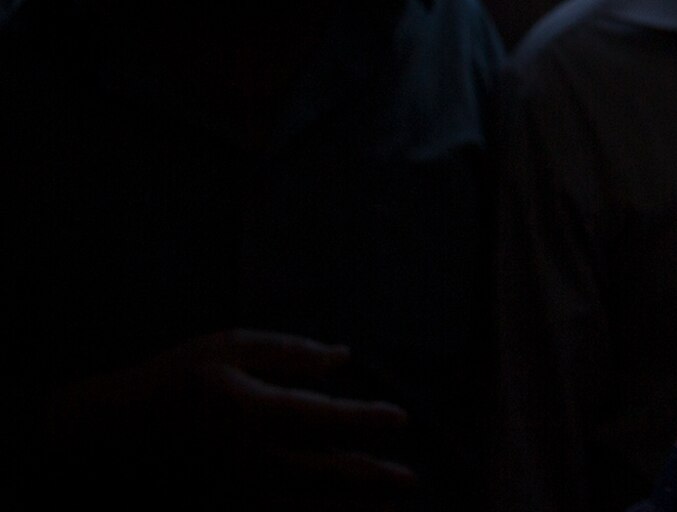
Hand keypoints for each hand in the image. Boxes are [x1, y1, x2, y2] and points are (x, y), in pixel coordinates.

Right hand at [34, 330, 414, 500]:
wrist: (99, 438)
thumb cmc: (169, 382)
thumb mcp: (225, 348)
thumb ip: (289, 353)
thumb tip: (345, 357)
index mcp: (244, 410)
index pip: (317, 418)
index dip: (362, 420)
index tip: (401, 418)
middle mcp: (240, 458)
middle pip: (317, 474)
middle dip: (367, 480)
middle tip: (409, 481)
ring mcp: (228, 492)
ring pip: (299, 506)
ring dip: (344, 509)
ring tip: (385, 510)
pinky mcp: (219, 510)